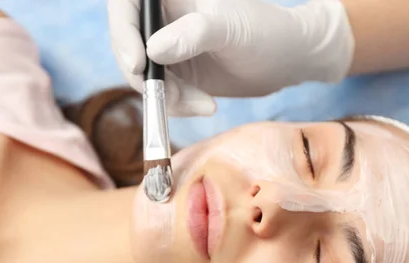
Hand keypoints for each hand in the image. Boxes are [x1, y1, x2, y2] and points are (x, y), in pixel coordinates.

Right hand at [107, 0, 354, 116]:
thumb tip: (153, 51)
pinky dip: (177, 105)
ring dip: (166, 96)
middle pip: (128, 44)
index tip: (138, 63)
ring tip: (202, 104)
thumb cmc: (265, 32)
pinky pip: (160, 93)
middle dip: (145, 76)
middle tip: (168, 97)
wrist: (285, 62)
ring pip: (142, 74)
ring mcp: (167, 46)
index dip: (123, 31)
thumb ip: (194, 34)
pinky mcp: (175, 73)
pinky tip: (206, 106)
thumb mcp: (231, 30)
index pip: (127, 4)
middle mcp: (163, 18)